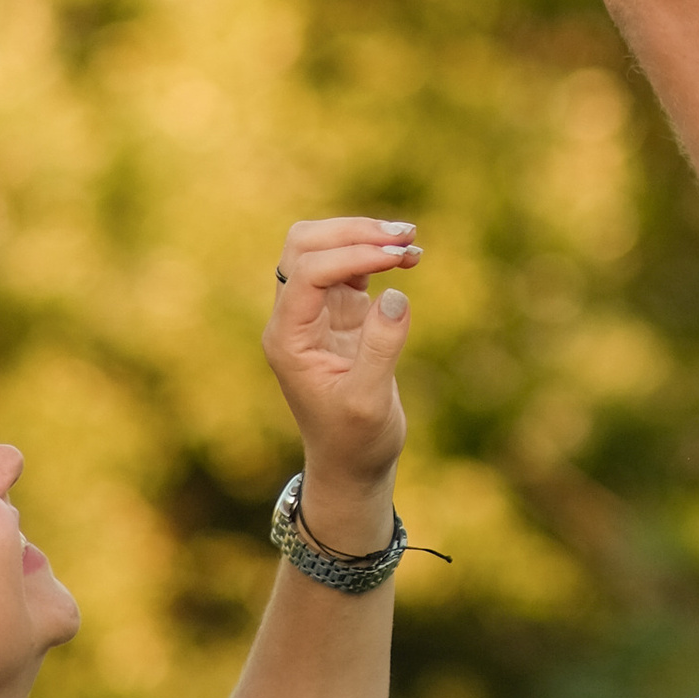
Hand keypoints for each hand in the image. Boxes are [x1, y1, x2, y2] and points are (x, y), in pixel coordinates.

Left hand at [264, 216, 422, 542]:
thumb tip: (396, 293)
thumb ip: (380, 347)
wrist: (353, 464)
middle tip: (405, 237)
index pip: (308, 272)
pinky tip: (407, 257)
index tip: (397, 258)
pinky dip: (374, 253)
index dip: (352, 256)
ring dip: (363, 236)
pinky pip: (348, 264)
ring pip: (324, 246)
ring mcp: (315, 312)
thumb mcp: (369, 401)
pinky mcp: (339, 312)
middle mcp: (294, 318)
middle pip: (305, 245)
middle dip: (353, 233)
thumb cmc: (356, 441)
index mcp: (288, 338)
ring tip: (411, 242)